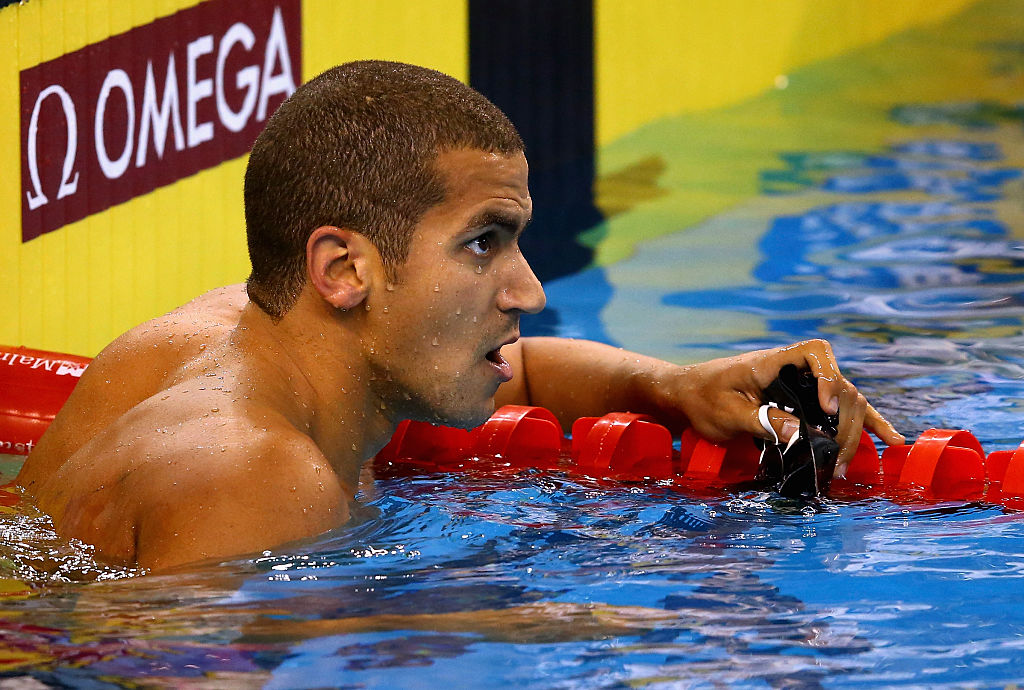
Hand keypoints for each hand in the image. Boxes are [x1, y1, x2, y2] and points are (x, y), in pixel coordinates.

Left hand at [667, 339, 903, 475]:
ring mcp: (803, 387)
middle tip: (835, 459)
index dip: (828, 376)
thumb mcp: (727, 415)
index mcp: (772, 362)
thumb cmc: (703, 400)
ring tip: (843, 464)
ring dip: (853, 431)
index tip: (825, 408)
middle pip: (839, 385)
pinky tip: (891, 440)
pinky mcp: (806, 404)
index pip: (815, 352)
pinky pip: (842, 411)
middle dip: (844, 423)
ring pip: (846, 401)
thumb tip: (800, 433)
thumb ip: (762, 422)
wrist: (690, 396)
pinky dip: (867, 424)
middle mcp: (793, 370)